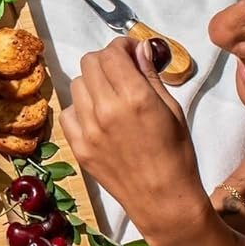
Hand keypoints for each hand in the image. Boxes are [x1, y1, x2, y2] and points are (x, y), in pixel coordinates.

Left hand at [60, 37, 208, 245]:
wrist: (162, 199)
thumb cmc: (176, 154)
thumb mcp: (172, 109)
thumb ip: (150, 76)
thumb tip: (139, 48)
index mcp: (135, 97)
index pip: (112, 53)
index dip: (121, 46)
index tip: (130, 52)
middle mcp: (106, 109)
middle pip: (89, 63)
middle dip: (106, 61)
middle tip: (121, 71)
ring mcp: (87, 129)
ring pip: (76, 84)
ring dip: (93, 82)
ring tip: (110, 96)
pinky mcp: (77, 146)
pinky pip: (68, 112)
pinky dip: (80, 108)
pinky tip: (98, 118)